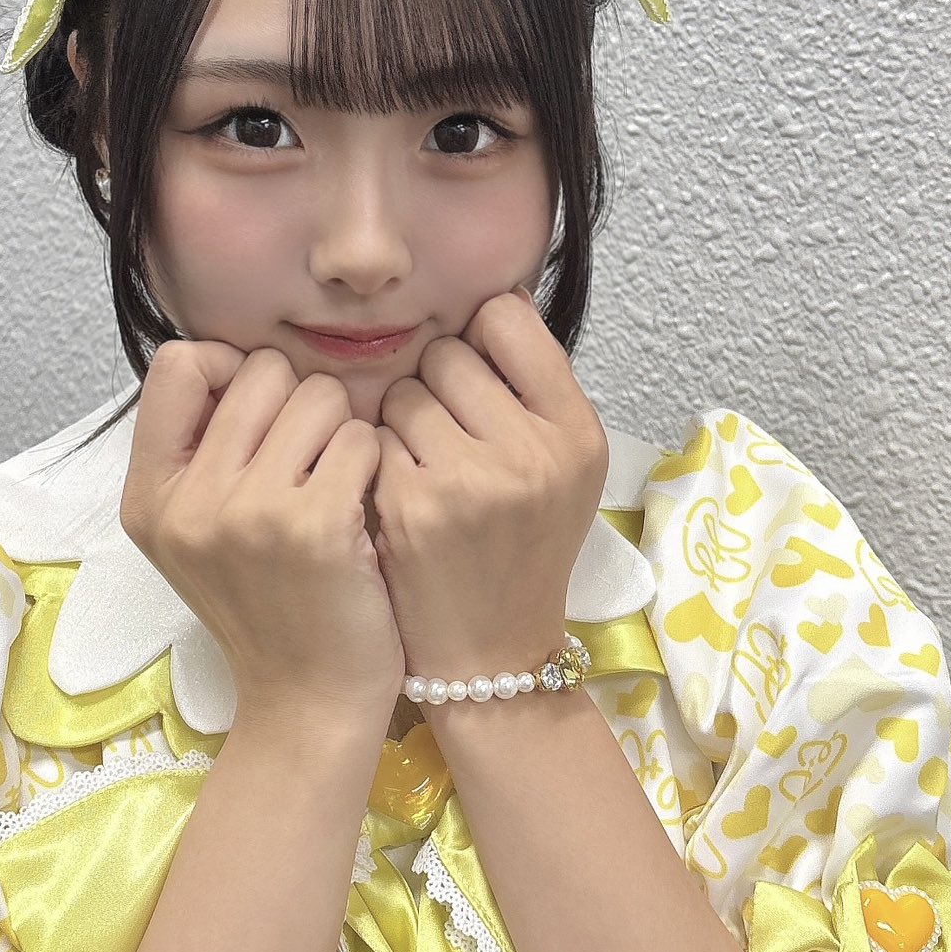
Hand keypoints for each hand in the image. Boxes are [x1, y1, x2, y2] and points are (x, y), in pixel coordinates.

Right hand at [119, 340, 405, 727]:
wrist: (307, 703)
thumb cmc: (267, 608)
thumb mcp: (198, 535)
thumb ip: (203, 451)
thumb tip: (237, 359)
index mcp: (148, 496)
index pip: (179, 364)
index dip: (230, 369)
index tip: (262, 410)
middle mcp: (188, 501)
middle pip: (259, 370)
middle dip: (300, 400)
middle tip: (312, 458)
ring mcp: (248, 513)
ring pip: (319, 396)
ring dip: (343, 430)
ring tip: (339, 486)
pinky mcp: (314, 526)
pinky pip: (361, 438)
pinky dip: (375, 464)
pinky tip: (365, 509)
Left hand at [369, 286, 608, 684]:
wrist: (492, 652)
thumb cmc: (522, 547)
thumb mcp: (563, 468)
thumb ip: (534, 387)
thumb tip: (492, 299)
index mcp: (577, 432)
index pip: (507, 318)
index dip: (481, 337)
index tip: (479, 374)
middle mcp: (532, 450)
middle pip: (448, 353)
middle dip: (438, 385)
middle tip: (450, 437)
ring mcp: (470, 479)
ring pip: (403, 393)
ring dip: (402, 423)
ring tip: (426, 471)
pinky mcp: (411, 505)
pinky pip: (373, 438)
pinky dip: (378, 462)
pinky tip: (400, 499)